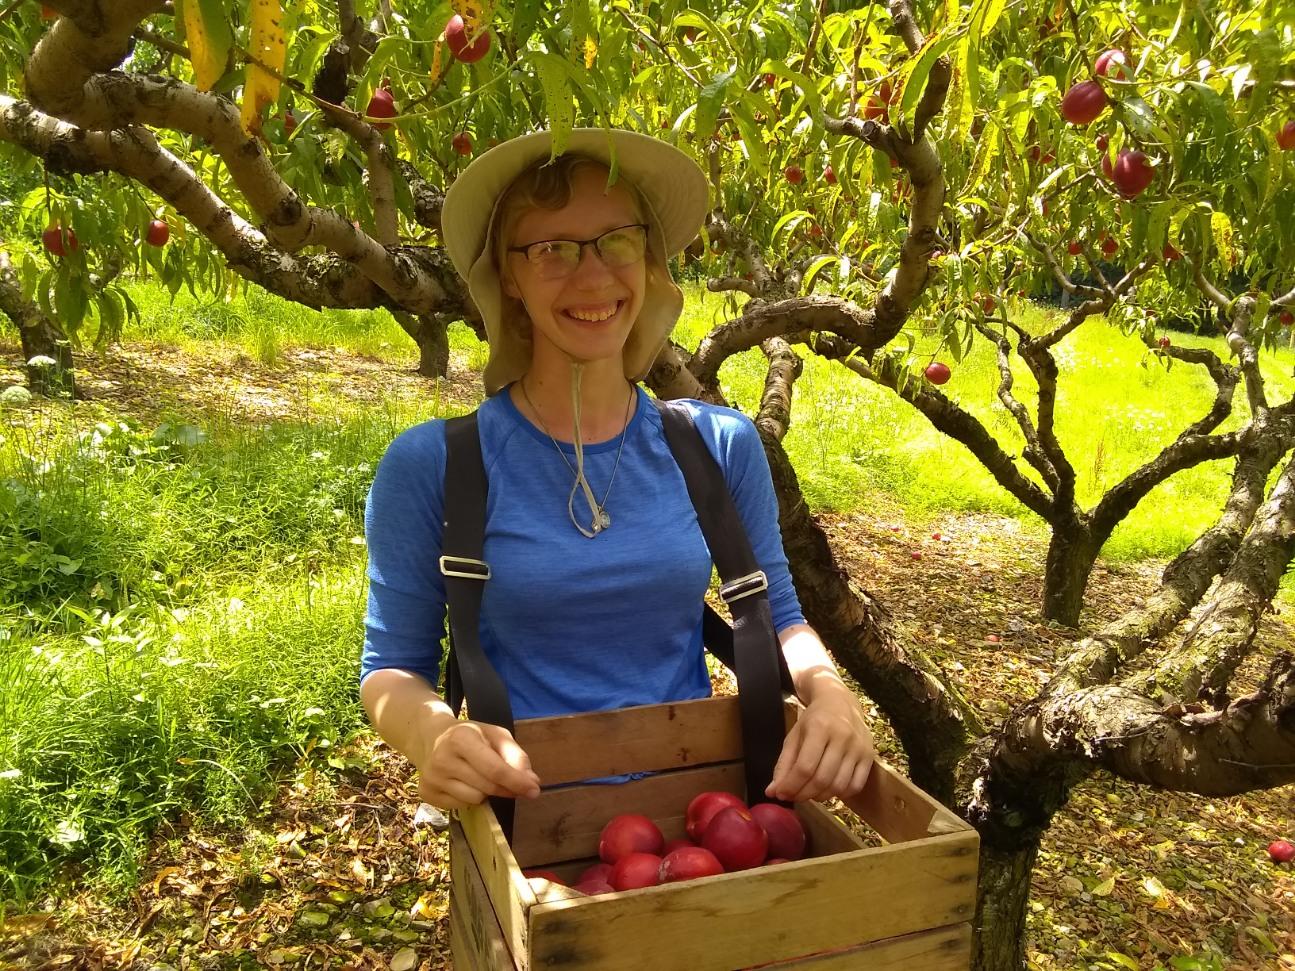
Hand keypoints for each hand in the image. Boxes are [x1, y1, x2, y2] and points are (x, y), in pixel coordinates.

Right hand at [417, 719, 541, 810]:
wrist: (431, 737)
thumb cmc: (470, 735)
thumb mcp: (495, 735)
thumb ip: (515, 755)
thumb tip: (531, 782)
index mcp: (461, 738)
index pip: (494, 769)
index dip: (517, 782)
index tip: (534, 790)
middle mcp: (442, 759)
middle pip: (487, 787)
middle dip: (506, 788)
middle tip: (513, 784)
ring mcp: (432, 778)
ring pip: (474, 800)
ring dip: (486, 793)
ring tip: (480, 776)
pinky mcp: (426, 793)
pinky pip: (461, 806)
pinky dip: (469, 798)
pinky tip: (464, 782)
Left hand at [764, 683, 874, 803]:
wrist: (841, 702)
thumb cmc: (814, 719)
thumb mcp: (794, 735)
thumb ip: (783, 764)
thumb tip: (772, 792)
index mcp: (820, 727)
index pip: (805, 767)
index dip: (791, 786)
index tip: (780, 794)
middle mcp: (842, 737)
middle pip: (822, 779)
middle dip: (804, 794)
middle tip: (794, 796)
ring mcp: (858, 747)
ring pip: (839, 785)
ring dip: (821, 797)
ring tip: (810, 793)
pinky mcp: (870, 756)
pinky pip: (856, 785)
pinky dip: (840, 795)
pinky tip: (829, 790)